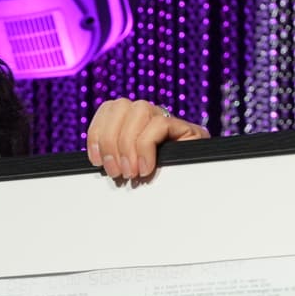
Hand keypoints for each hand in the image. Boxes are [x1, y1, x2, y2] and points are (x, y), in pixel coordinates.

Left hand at [85, 98, 208, 181]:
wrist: (198, 190)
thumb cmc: (161, 183)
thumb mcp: (131, 170)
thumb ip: (116, 160)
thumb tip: (98, 162)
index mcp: (133, 121)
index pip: (110, 108)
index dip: (96, 132)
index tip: (96, 160)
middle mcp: (150, 114)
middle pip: (120, 106)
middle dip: (110, 141)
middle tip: (116, 171)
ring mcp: (168, 119)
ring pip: (139, 110)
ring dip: (128, 144)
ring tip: (131, 172)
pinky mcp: (186, 128)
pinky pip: (159, 124)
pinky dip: (146, 148)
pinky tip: (147, 168)